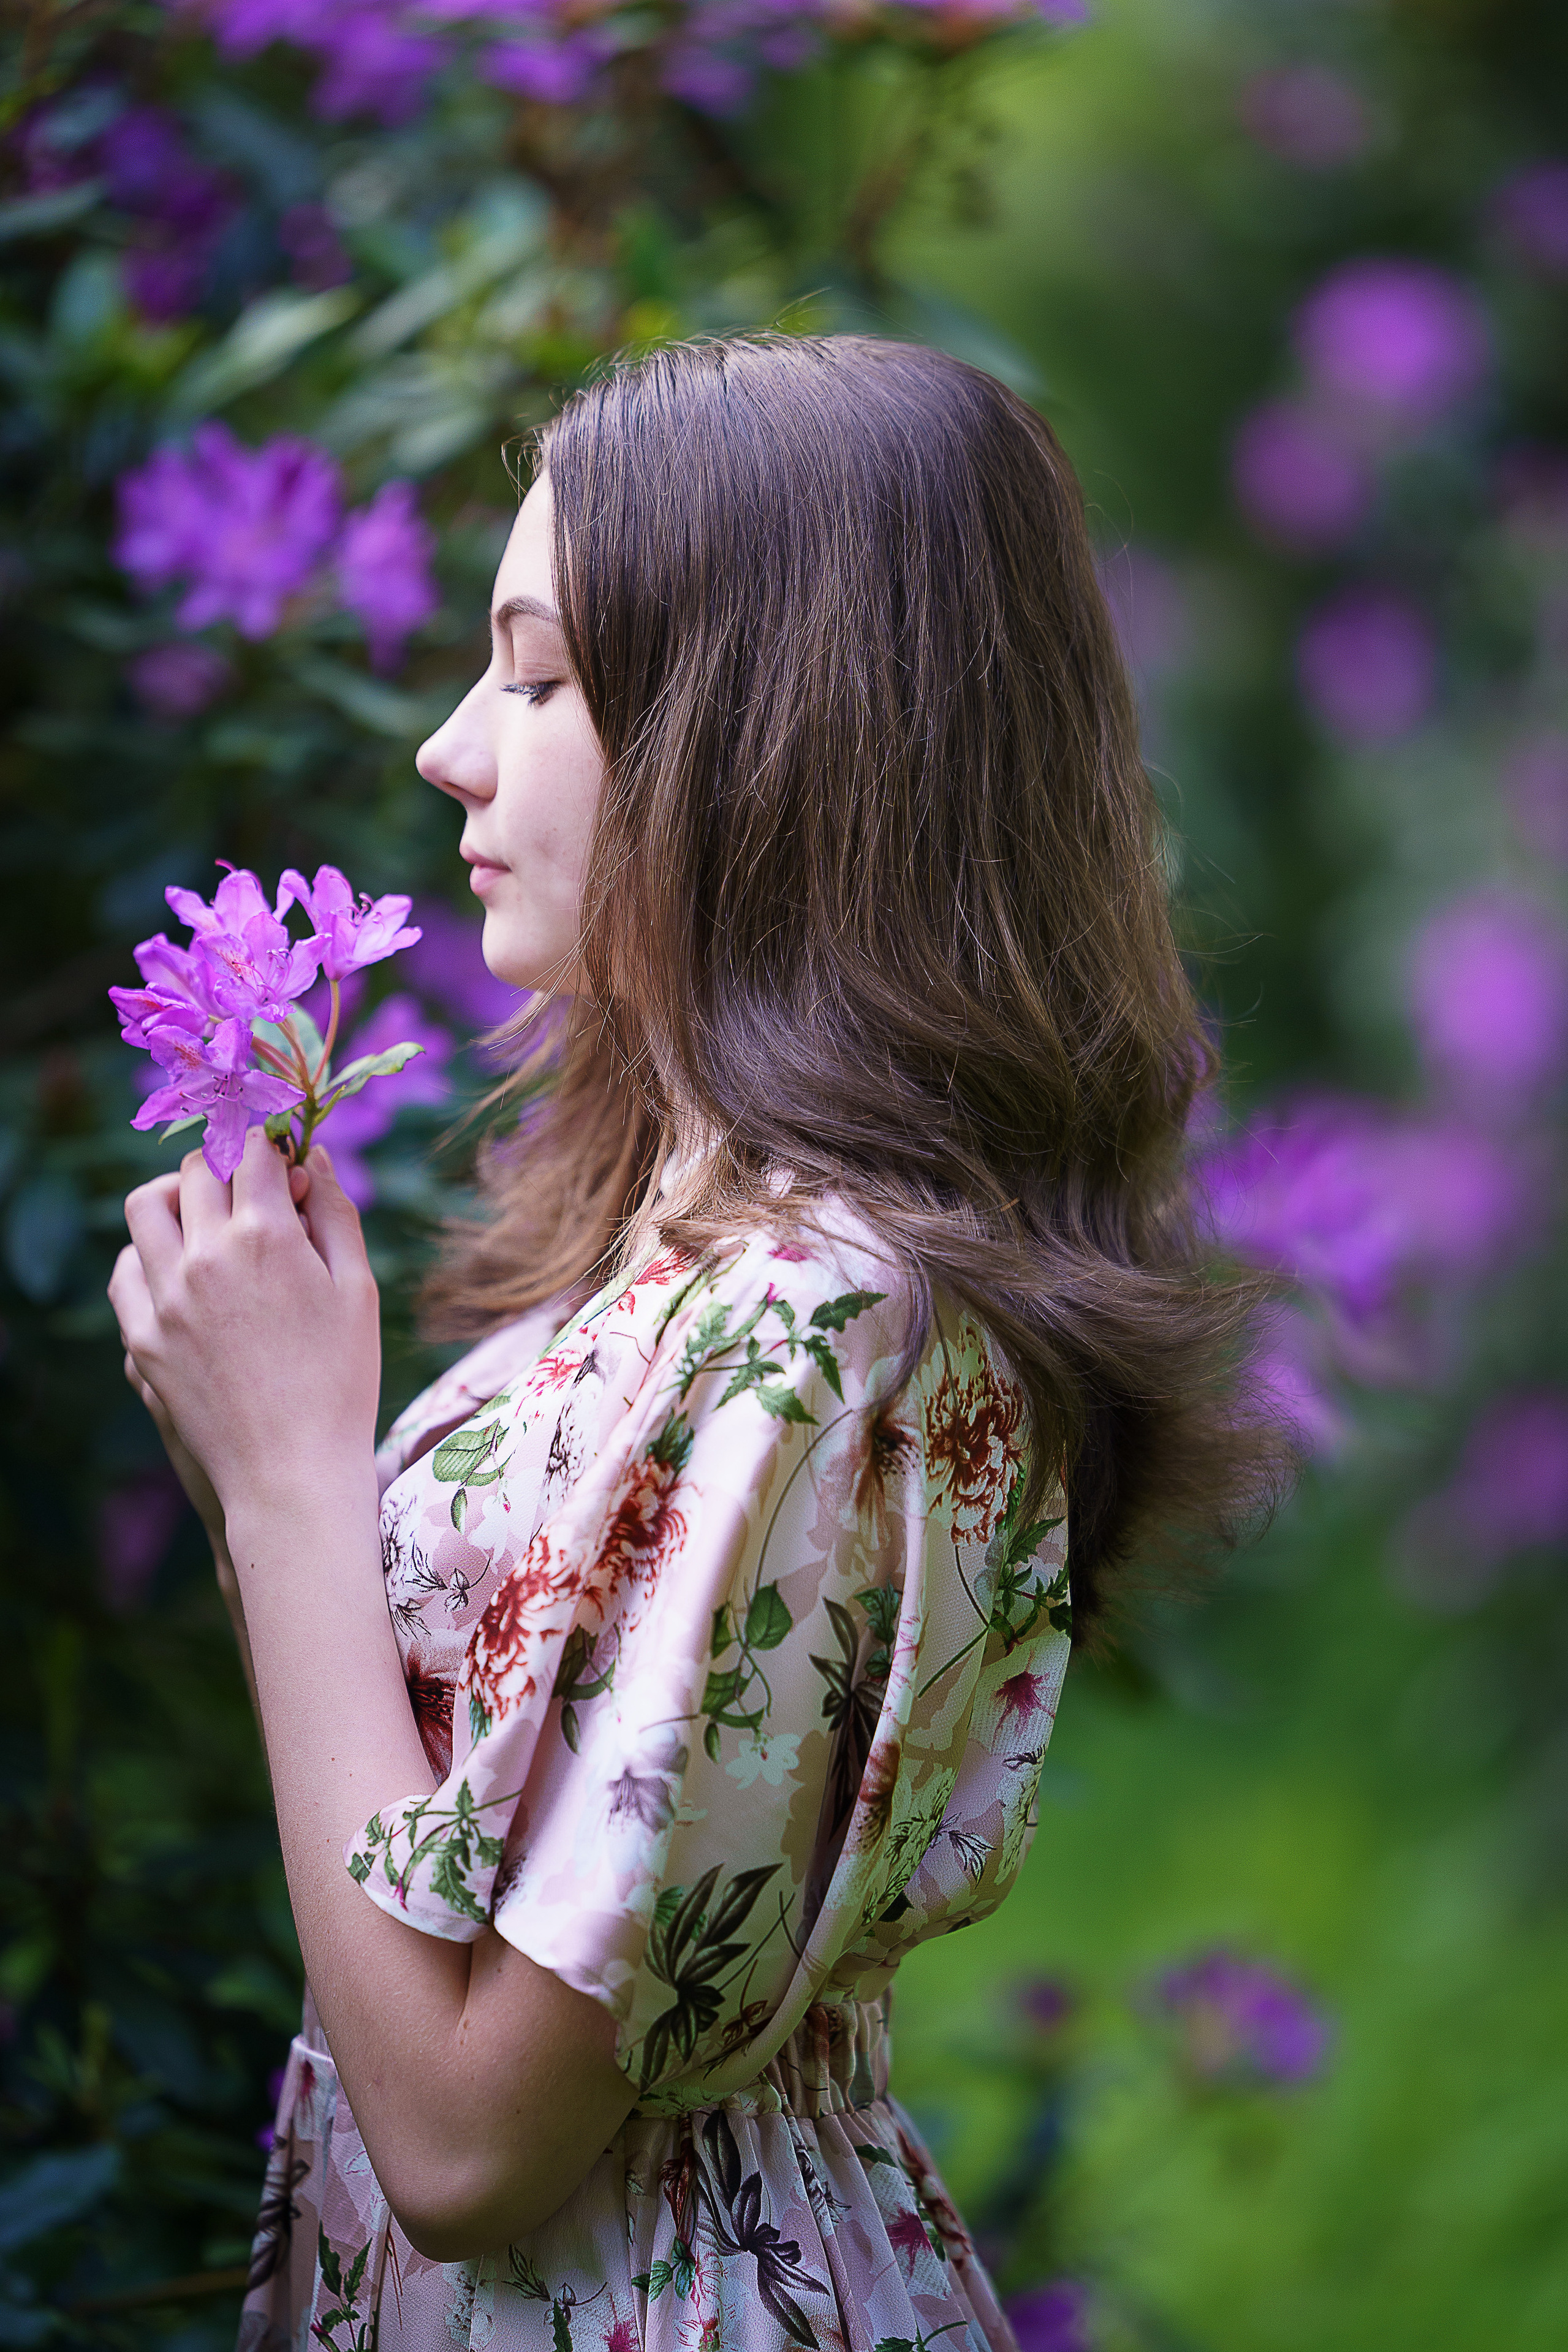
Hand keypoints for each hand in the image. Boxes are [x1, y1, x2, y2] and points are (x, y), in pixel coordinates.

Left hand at [109, 1131, 380, 1526]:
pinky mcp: (142, 1336)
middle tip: (257, 1191)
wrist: (291, 1470)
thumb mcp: (357, 1288)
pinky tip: (180, 1268)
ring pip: (146, 1206)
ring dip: (177, 1196)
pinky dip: (148, 1252)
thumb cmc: (342, 1379)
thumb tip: (310, 1156)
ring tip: (207, 1218)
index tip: (287, 1162)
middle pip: (198, 1170)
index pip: (254, 1150)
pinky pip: (125, 1267)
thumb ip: (335, 1212)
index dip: (275, 1145)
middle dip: (230, 1165)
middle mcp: (205, 1255)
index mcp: (267, 1235)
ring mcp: (164, 1296)